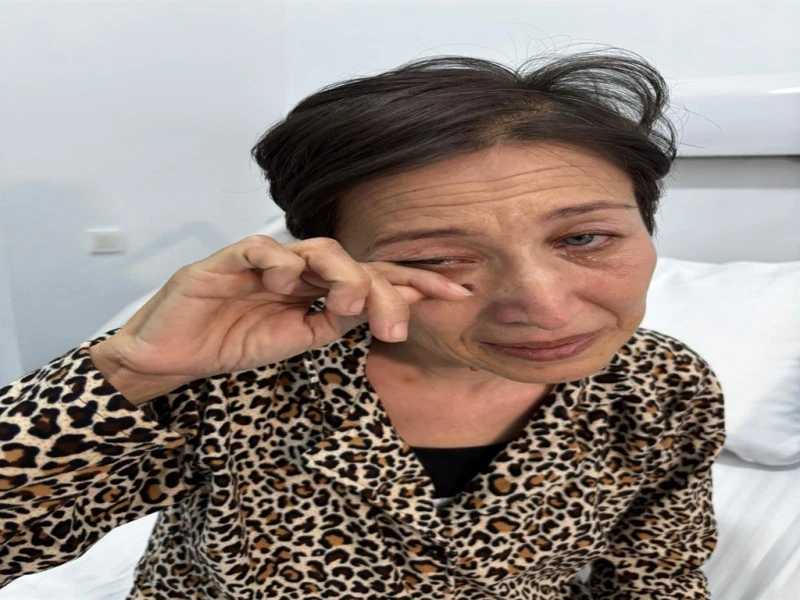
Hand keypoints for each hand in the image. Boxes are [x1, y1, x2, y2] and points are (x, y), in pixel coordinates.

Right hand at [96, 235, 472, 385]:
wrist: (175, 355)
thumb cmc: (235, 342)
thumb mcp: (300, 340)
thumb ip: (337, 321)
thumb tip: (385, 307)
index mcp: (320, 286)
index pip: (375, 275)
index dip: (415, 280)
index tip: (456, 292)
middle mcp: (301, 267)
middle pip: (357, 262)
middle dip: (385, 289)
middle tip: (395, 327)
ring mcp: (268, 260)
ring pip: (319, 250)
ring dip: (342, 275)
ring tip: (348, 305)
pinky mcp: (230, 259)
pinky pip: (263, 250)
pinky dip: (280, 263)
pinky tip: (287, 284)